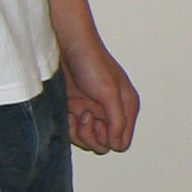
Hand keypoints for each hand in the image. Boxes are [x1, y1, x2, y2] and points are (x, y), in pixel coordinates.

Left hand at [58, 33, 139, 153]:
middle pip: (104, 144)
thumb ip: (117, 120)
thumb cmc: (91, 62)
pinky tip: (66, 114)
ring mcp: (92, 112)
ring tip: (74, 113)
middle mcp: (110, 112)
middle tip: (85, 115)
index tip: (98, 121)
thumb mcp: (109, 92)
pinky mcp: (75, 111)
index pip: (121, 141)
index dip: (108, 138)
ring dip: (78, 132)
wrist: (66, 47)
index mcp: (126, 107)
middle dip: (92, 135)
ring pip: (88, 141)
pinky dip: (68, 128)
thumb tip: (116, 143)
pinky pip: (73, 133)